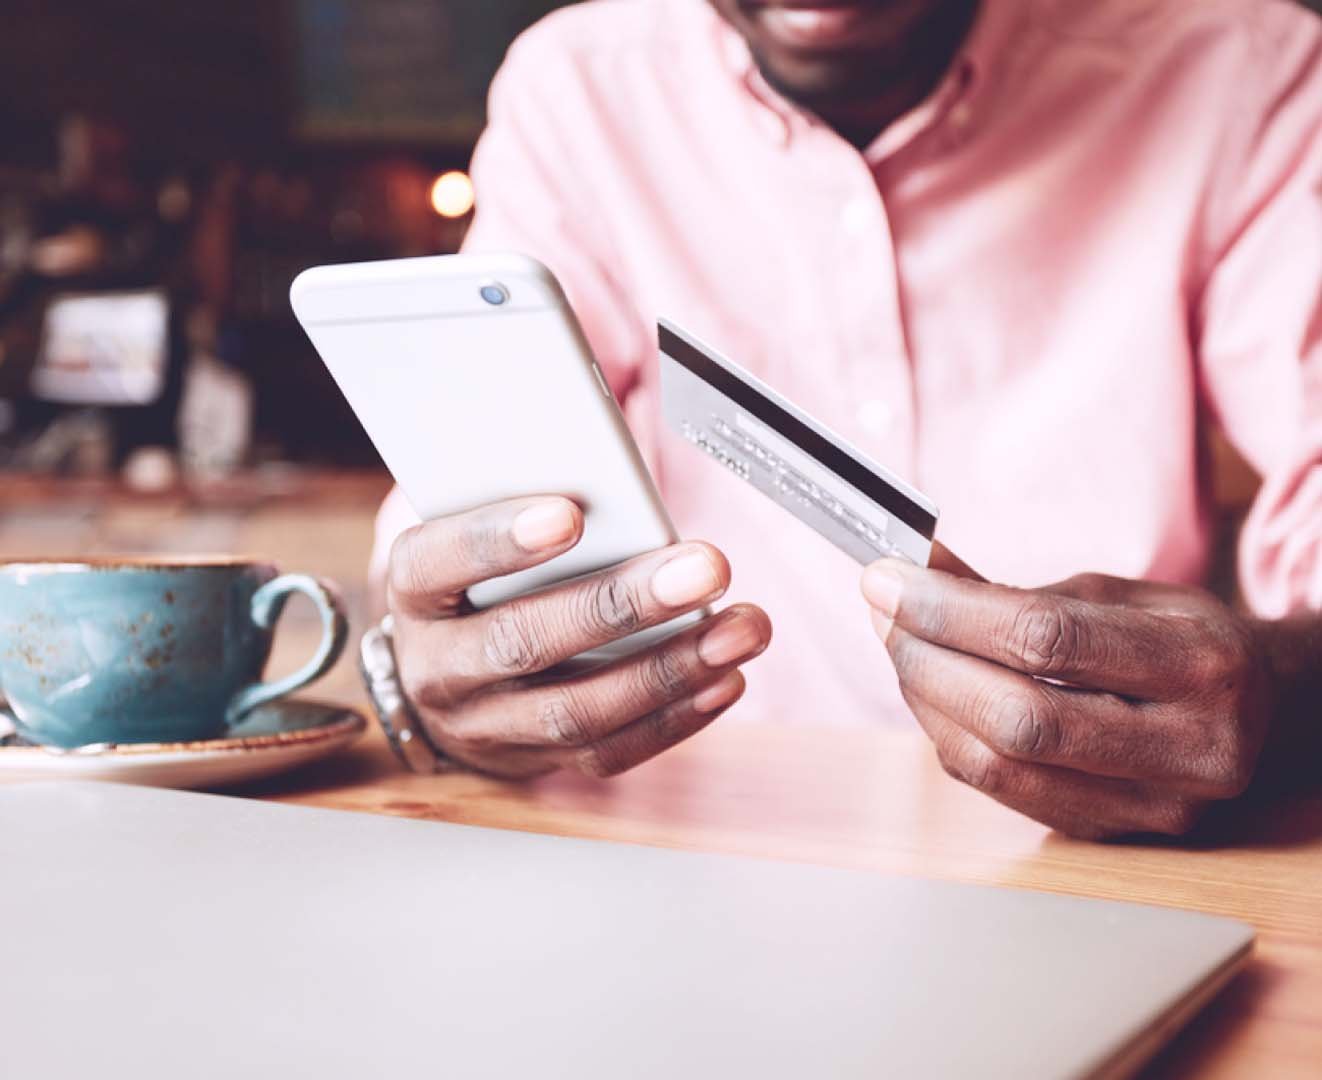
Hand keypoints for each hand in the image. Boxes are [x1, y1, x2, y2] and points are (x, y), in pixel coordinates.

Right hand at [388, 496, 770, 778]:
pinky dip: (675, 718)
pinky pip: (609, 752)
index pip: (440, 561)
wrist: (445, 676)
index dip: (499, 540)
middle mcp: (440, 666)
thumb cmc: (477, 580)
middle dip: (622, 605)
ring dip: (670, 668)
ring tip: (741, 629)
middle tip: (704, 568)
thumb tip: (620, 462)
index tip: (568, 514)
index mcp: (417, 590)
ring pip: (575, 709)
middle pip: (524, 641)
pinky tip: (724, 679)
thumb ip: (528, 496)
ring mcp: (487, 724)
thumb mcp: (476, 528)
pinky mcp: (539, 761)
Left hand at [861, 558, 1275, 838]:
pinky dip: (949, 735)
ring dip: (925, 699)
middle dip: (927, 658)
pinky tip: (930, 691)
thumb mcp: (1114, 592)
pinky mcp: (1115, 835)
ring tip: (899, 644)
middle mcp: (1189, 748)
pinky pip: (1002, 791)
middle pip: (1017, 717)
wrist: (1261, 710)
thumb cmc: (1179, 637)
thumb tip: (912, 571)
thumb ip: (1014, 590)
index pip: (1047, 639)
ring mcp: (1154, 806)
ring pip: (999, 766)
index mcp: (1202, 665)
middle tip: (882, 610)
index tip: (887, 577)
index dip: (950, 609)